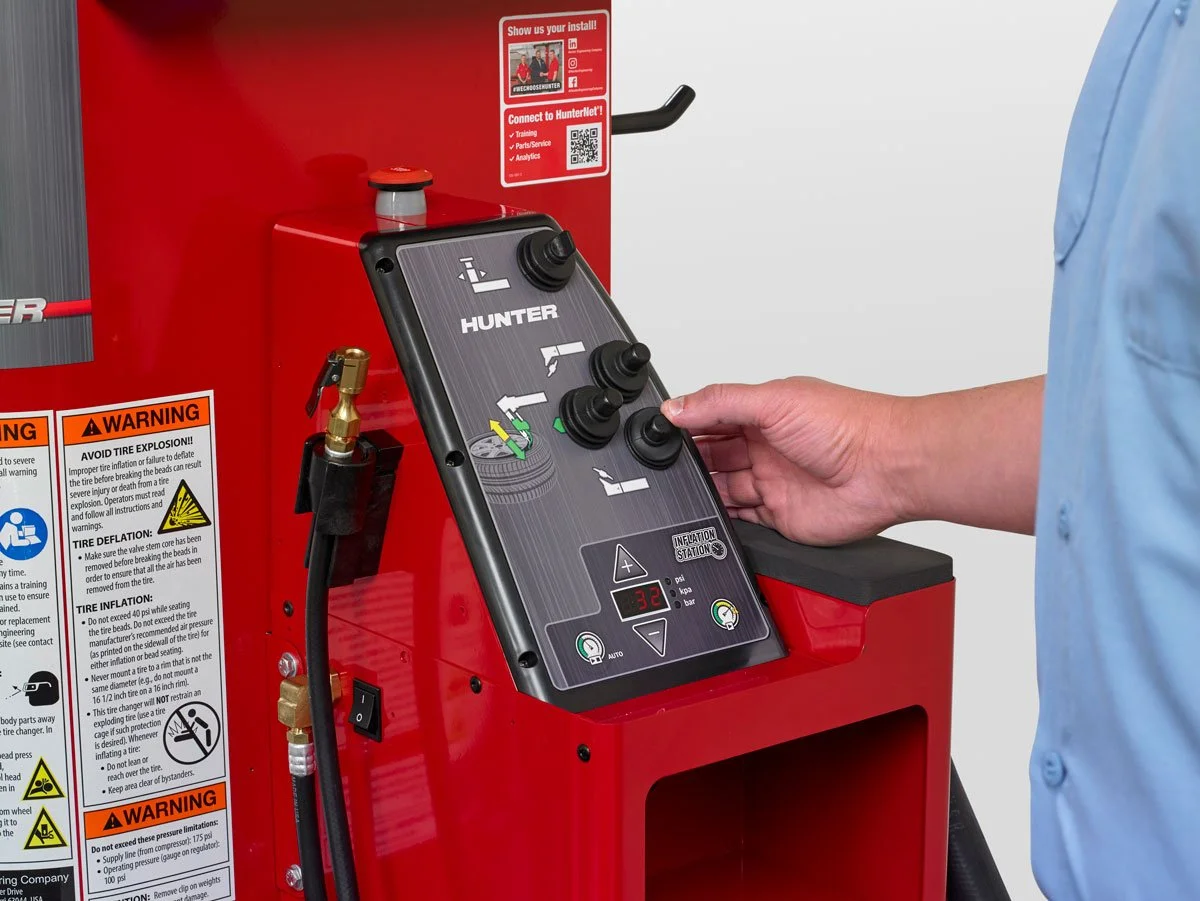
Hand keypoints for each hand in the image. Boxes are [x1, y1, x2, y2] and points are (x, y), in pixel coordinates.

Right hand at [662, 377, 906, 545]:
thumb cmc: (849, 425)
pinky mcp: (781, 516)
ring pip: (723, 488)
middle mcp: (767, 447)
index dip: (687, 423)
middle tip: (666, 463)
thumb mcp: (773, 400)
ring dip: (704, 489)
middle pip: (713, 455)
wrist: (887, 469)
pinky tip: (710, 513)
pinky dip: (724, 518)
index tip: (660, 429)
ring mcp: (773, 482)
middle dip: (690, 459)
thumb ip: (720, 403)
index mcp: (764, 413)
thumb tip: (676, 408)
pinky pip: (742, 520)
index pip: (713, 417)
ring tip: (688, 487)